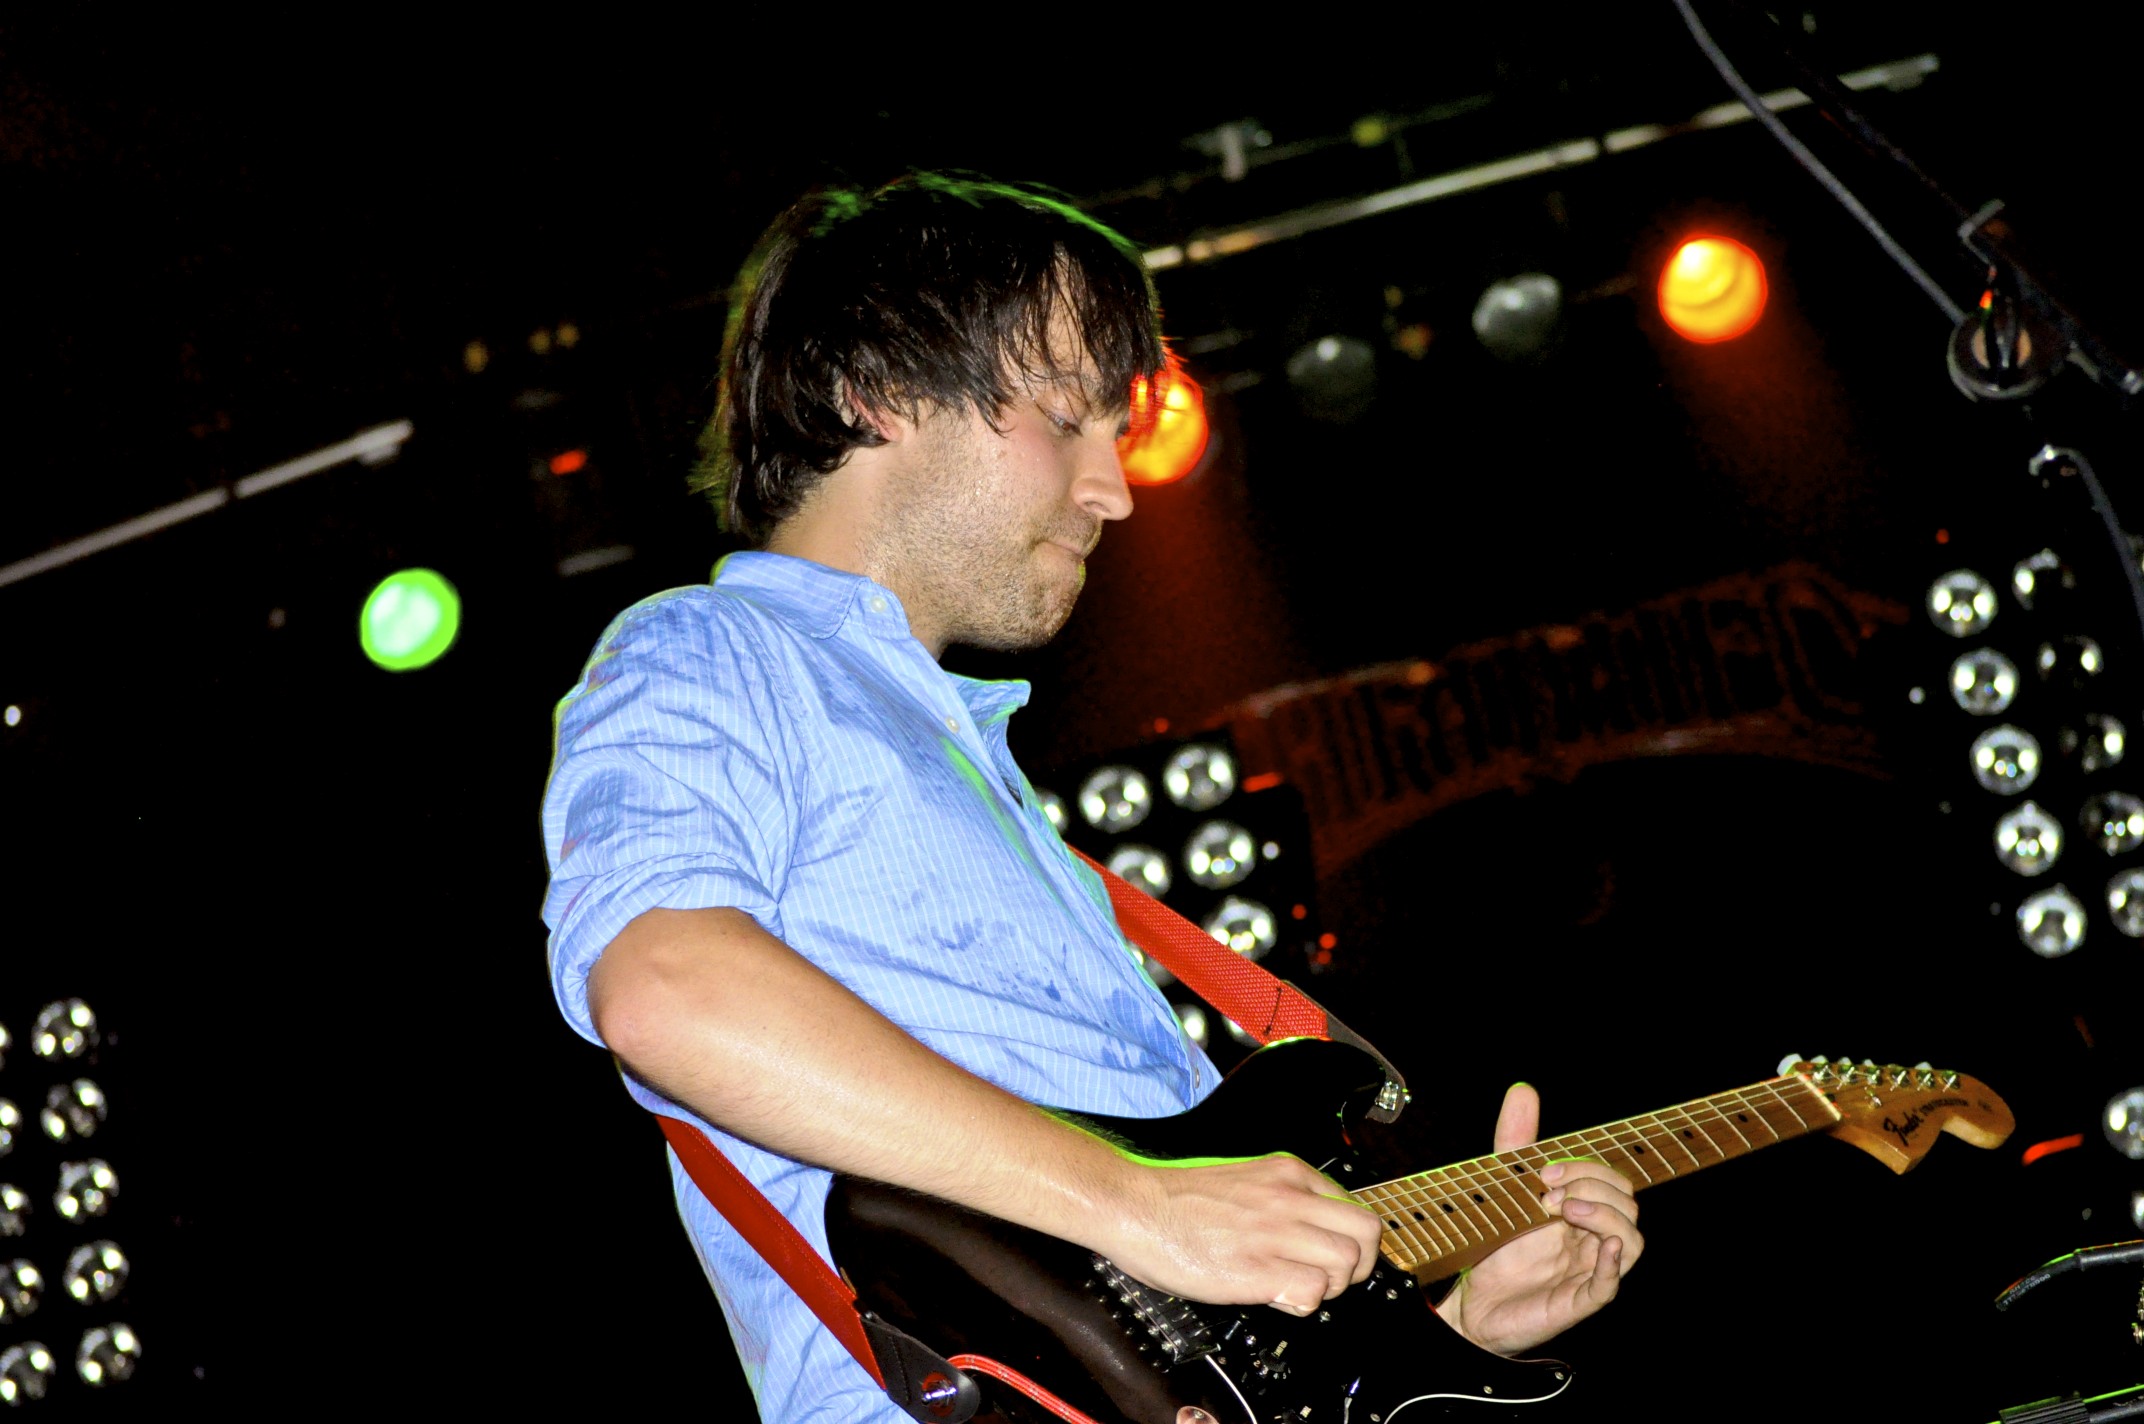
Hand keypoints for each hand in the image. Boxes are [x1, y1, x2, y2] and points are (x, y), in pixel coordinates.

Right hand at [1096, 1152, 1384, 1314]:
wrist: (1133, 1206)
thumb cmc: (1177, 1199)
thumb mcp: (1245, 1179)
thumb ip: (1283, 1199)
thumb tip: (1311, 1232)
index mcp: (1287, 1173)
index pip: (1356, 1207)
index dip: (1351, 1241)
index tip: (1334, 1256)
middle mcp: (1288, 1198)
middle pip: (1366, 1234)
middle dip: (1358, 1265)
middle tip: (1331, 1279)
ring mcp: (1273, 1233)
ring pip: (1347, 1264)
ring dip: (1331, 1287)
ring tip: (1299, 1289)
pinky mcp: (1255, 1269)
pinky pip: (1312, 1292)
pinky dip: (1304, 1303)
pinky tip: (1278, 1298)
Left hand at [1435, 1083, 1642, 1355]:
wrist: (1471, 1301)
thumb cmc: (1495, 1246)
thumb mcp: (1505, 1186)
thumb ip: (1515, 1141)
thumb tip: (1524, 1089)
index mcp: (1583, 1210)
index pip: (1612, 1181)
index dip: (1586, 1169)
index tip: (1543, 1172)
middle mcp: (1593, 1239)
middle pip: (1627, 1205)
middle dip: (1593, 1188)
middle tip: (1548, 1194)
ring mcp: (1589, 1271)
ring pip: (1631, 1242)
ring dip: (1605, 1217)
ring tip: (1567, 1212)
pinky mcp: (1578, 1301)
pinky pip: (1609, 1285)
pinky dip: (1612, 1264)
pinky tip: (1603, 1244)